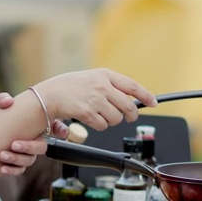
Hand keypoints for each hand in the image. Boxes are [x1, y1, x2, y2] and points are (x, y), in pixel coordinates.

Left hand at [0, 92, 59, 174]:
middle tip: (14, 144)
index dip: (60, 129)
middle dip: (30, 147)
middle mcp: (31, 139)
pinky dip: (12, 170)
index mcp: (31, 124)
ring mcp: (24, 153)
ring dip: (17, 158)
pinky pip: (19, 170)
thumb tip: (9, 101)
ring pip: (30, 159)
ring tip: (1, 155)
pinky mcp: (15, 164)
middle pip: (41, 147)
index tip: (61, 132)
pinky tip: (2, 168)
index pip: (52, 126)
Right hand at [36, 69, 156, 131]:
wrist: (48, 95)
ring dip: (110, 121)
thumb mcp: (91, 78)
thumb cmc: (68, 87)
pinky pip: (103, 125)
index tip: (153, 102)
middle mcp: (102, 85)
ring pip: (116, 118)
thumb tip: (131, 99)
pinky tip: (90, 119)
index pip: (132, 86)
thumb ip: (110, 86)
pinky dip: (99, 126)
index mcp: (104, 74)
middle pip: (128, 106)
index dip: (146, 95)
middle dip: (130, 115)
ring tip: (99, 115)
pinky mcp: (87, 112)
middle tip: (128, 118)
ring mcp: (95, 99)